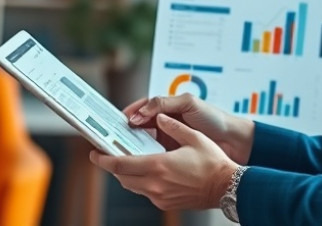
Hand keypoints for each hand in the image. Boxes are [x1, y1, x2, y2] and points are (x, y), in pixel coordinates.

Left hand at [91, 114, 237, 209]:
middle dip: (113, 167)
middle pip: (122, 177)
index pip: (121, 164)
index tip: (95, 154)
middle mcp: (155, 184)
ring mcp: (160, 196)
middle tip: (109, 155)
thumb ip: (173, 126)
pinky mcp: (165, 203)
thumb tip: (160, 117)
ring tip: (129, 161)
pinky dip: (142, 182)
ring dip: (127, 174)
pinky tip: (150, 172)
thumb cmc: (213, 163)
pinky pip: (145, 192)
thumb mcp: (194, 138)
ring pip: (133, 186)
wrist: (226, 187)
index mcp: (159, 165)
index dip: (103, 160)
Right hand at [124, 93, 254, 164]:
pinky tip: (139, 161)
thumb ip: (164, 103)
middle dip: (125, 131)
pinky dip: (144, 157)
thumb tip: (141, 112)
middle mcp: (165, 123)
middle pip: (138, 126)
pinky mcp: (171, 154)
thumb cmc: (214, 118)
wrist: (233, 140)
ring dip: (132, 145)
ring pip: (143, 142)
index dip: (129, 113)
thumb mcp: (189, 103)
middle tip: (113, 137)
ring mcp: (167, 139)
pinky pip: (153, 155)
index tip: (117, 121)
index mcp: (167, 108)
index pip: (141, 108)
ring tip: (122, 150)